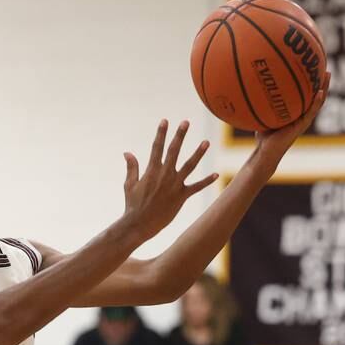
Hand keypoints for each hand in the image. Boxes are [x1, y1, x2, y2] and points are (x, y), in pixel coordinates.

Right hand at [123, 120, 217, 240]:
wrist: (140, 224)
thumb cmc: (133, 204)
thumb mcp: (129, 184)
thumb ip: (132, 167)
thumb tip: (127, 153)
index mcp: (151, 170)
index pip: (156, 147)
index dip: (161, 133)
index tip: (165, 121)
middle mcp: (165, 175)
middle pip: (174, 151)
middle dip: (180, 135)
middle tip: (186, 122)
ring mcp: (174, 185)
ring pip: (189, 166)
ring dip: (199, 153)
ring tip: (207, 142)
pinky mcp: (181, 196)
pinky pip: (196, 187)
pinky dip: (206, 181)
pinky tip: (217, 174)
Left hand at [253, 72, 330, 167]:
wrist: (265, 152)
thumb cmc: (263, 136)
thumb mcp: (264, 116)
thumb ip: (263, 105)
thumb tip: (251, 88)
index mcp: (297, 113)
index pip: (307, 95)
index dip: (312, 84)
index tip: (314, 69)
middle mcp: (303, 116)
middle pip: (316, 96)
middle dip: (322, 82)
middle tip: (325, 68)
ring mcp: (304, 121)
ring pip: (318, 102)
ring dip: (324, 88)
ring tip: (327, 75)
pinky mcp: (301, 126)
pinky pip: (311, 112)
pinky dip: (316, 102)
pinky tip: (320, 93)